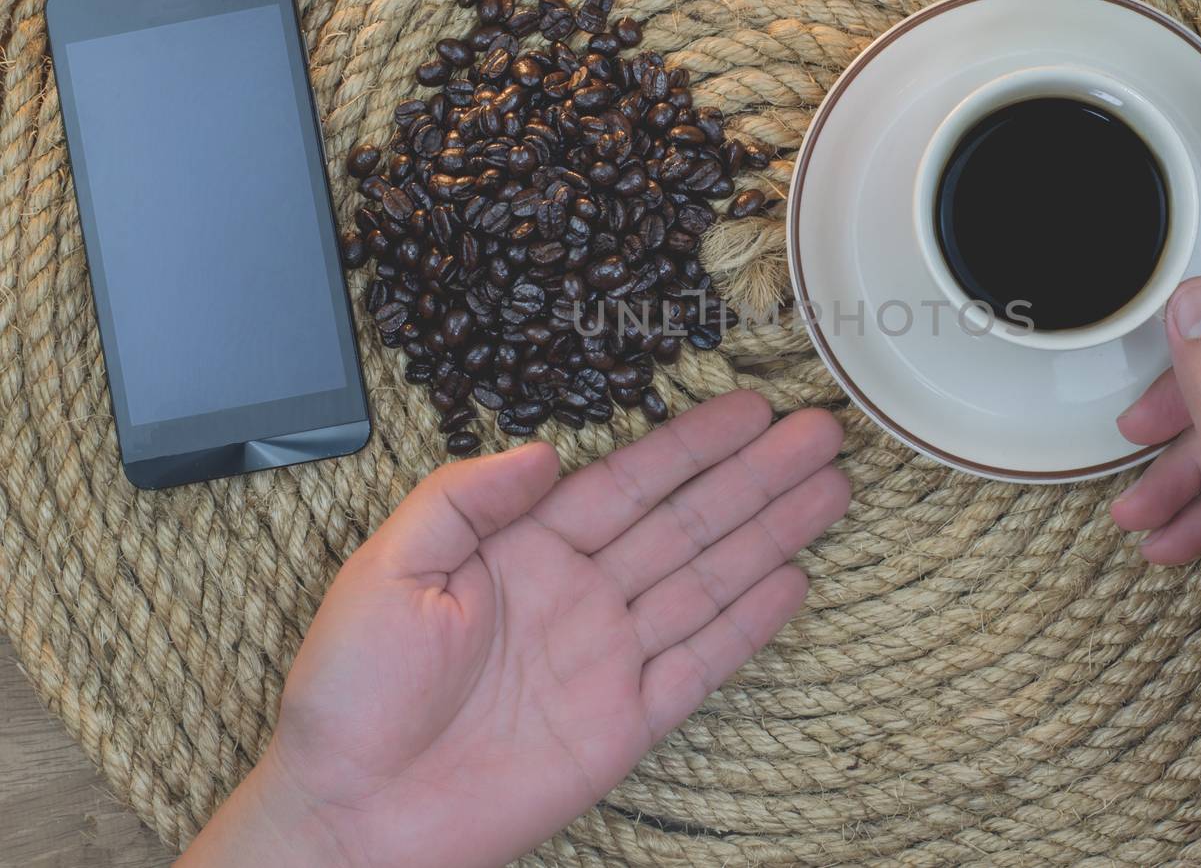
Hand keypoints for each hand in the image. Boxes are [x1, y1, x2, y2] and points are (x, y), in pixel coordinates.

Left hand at [178, 390, 846, 867]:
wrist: (351, 811)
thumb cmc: (350, 692)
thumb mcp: (386, 568)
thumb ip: (464, 499)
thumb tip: (541, 451)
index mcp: (525, 549)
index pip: (628, 481)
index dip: (692, 444)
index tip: (749, 408)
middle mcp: (578, 594)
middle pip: (686, 521)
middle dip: (755, 476)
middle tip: (818, 432)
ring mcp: (606, 657)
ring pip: (707, 580)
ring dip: (770, 534)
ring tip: (829, 490)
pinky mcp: (622, 723)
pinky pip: (699, 664)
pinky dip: (748, 625)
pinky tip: (792, 582)